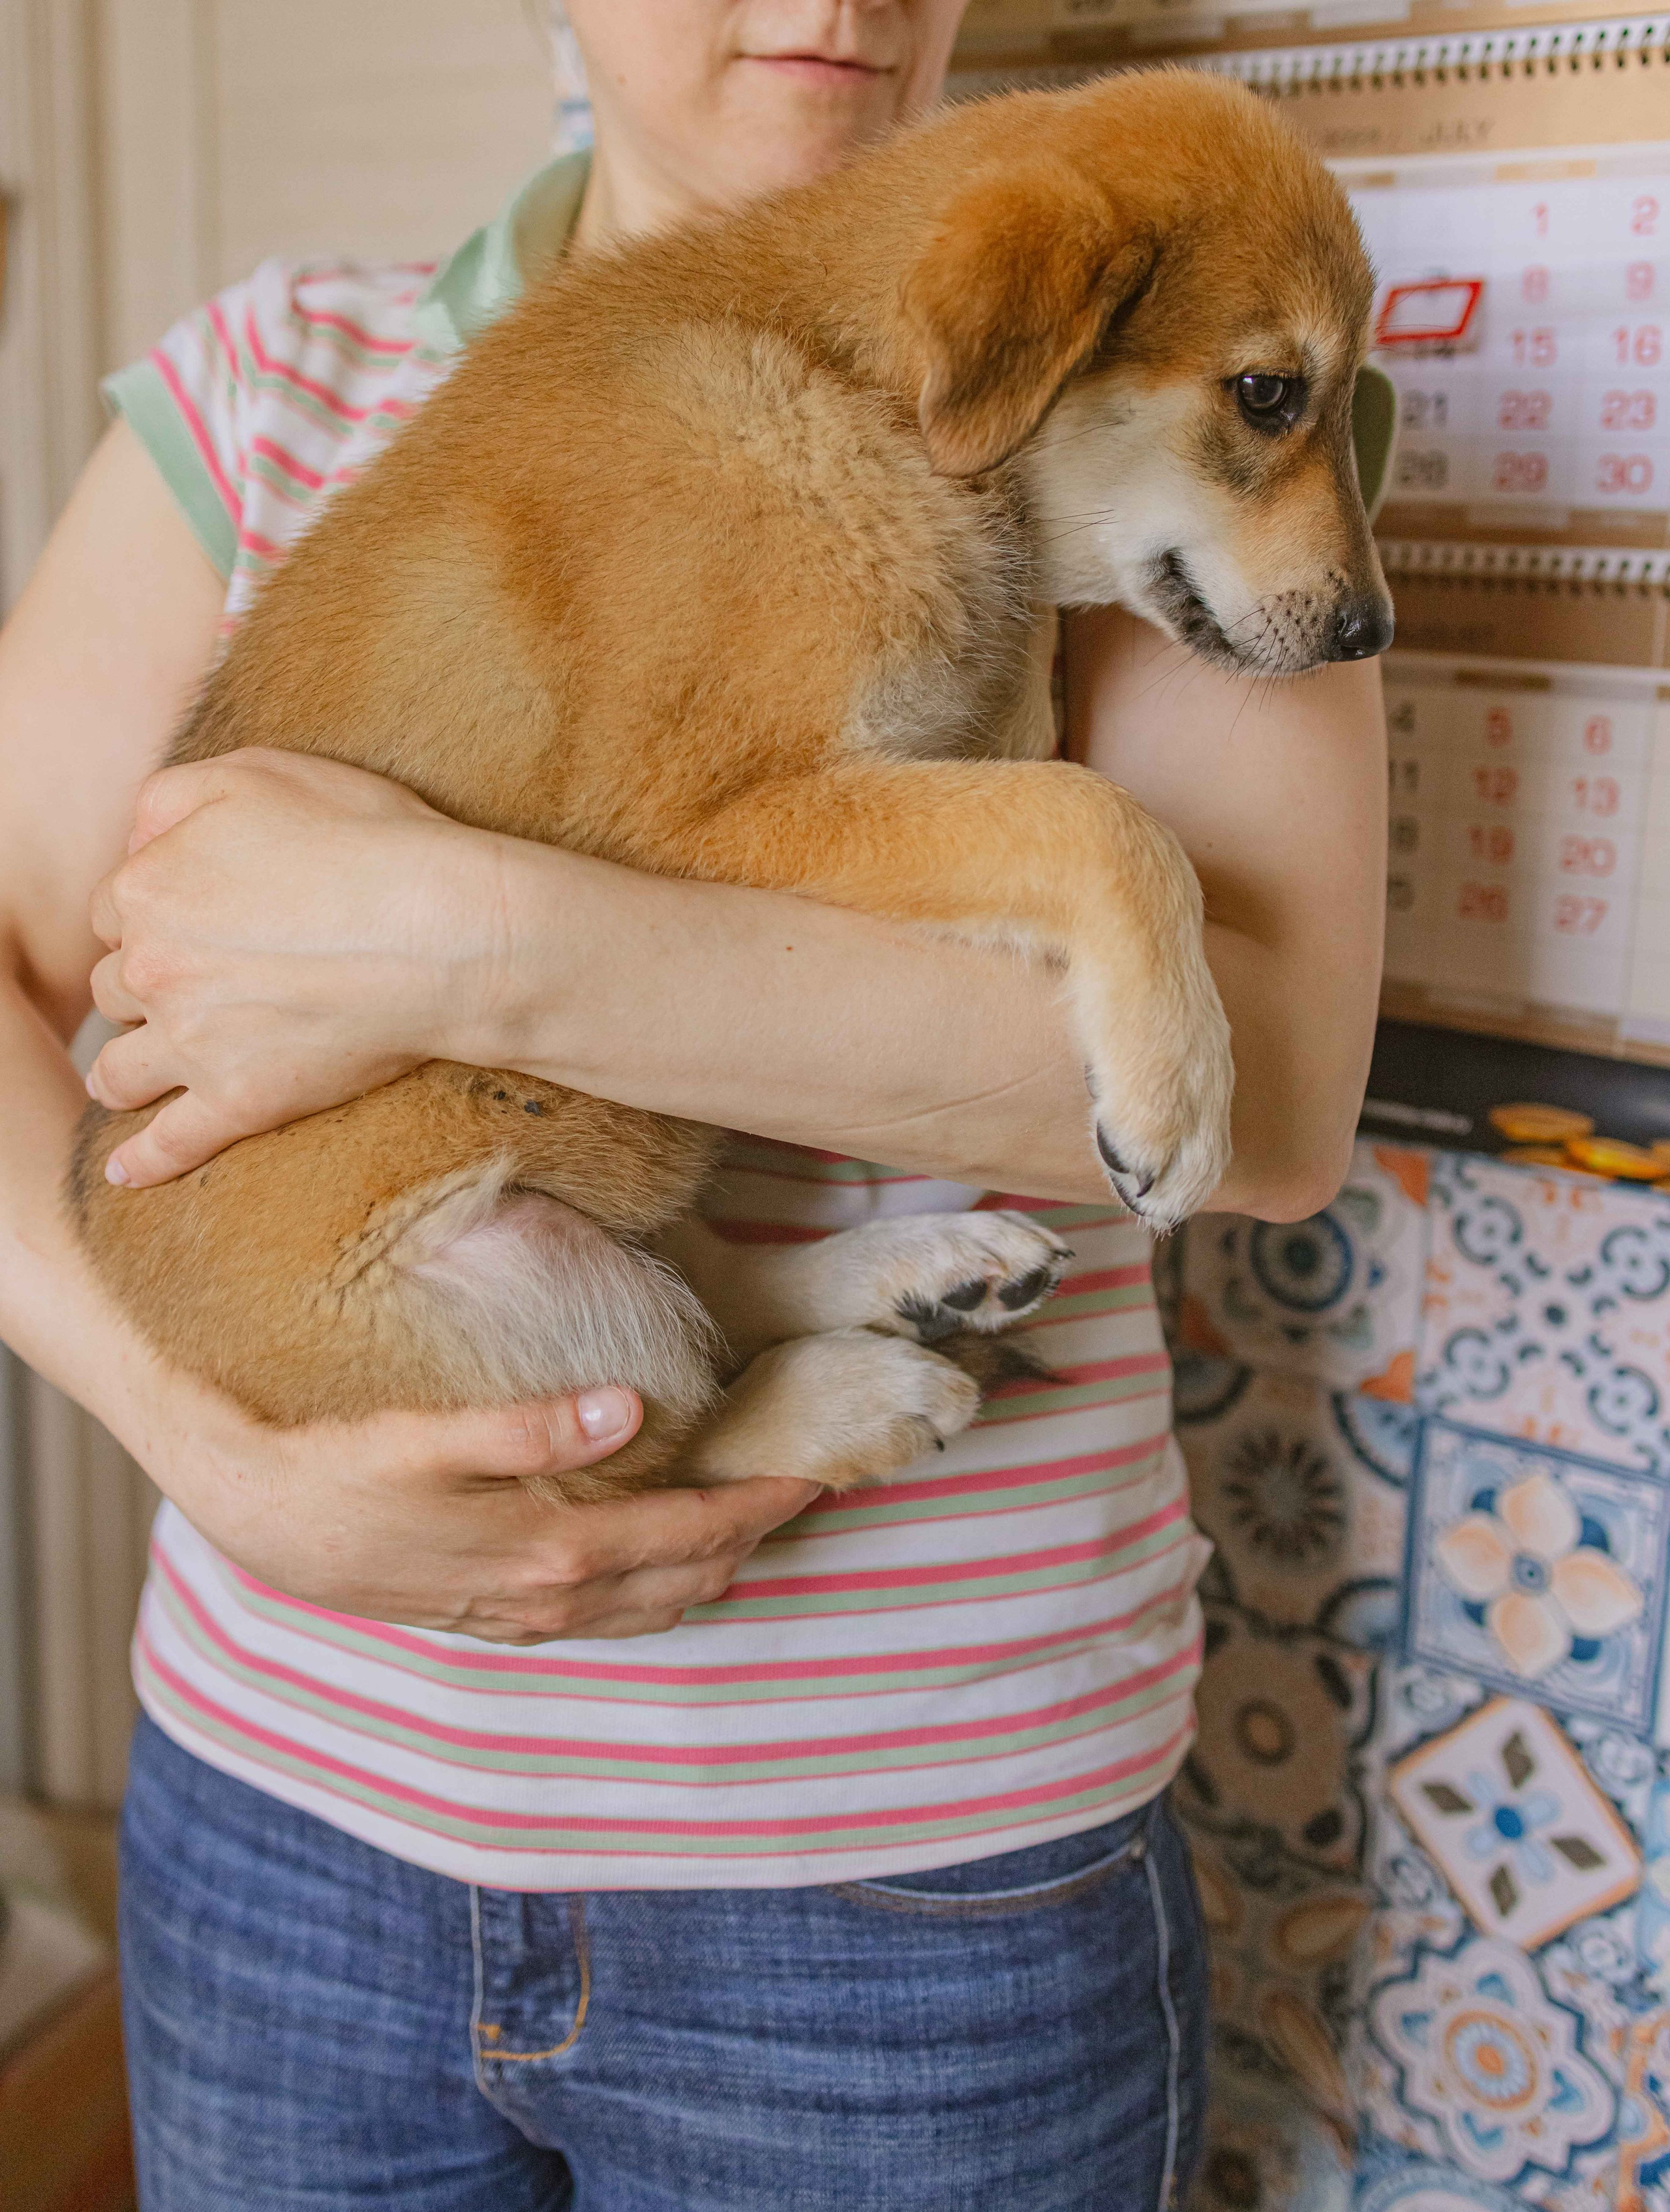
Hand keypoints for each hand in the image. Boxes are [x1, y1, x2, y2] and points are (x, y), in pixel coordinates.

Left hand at [85, 749, 507, 1186]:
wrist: (445, 931)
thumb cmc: (369, 842)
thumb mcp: (259, 772)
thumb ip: (174, 796)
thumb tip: (133, 840)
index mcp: (148, 887)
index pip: (116, 909)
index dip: (156, 913)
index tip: (195, 921)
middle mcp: (153, 968)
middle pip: (116, 986)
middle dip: (144, 986)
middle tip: (192, 987)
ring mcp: (193, 1042)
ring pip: (121, 1069)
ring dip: (123, 1071)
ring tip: (134, 1078)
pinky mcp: (240, 1101)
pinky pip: (171, 1143)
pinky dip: (143, 1162)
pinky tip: (126, 1172)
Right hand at [132, 1362, 817, 1640]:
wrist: (264, 1524)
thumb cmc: (343, 1469)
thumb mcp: (429, 1439)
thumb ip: (532, 1429)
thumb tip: (631, 1407)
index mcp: (553, 1553)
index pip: (693, 1532)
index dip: (760, 1502)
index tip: (815, 1471)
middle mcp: (552, 1598)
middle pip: (689, 1576)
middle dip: (753, 1536)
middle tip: (802, 1489)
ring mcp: (524, 1617)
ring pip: (653, 1607)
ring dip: (710, 1567)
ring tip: (749, 1520)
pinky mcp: (497, 1618)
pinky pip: (606, 1618)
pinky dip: (655, 1592)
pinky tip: (659, 1562)